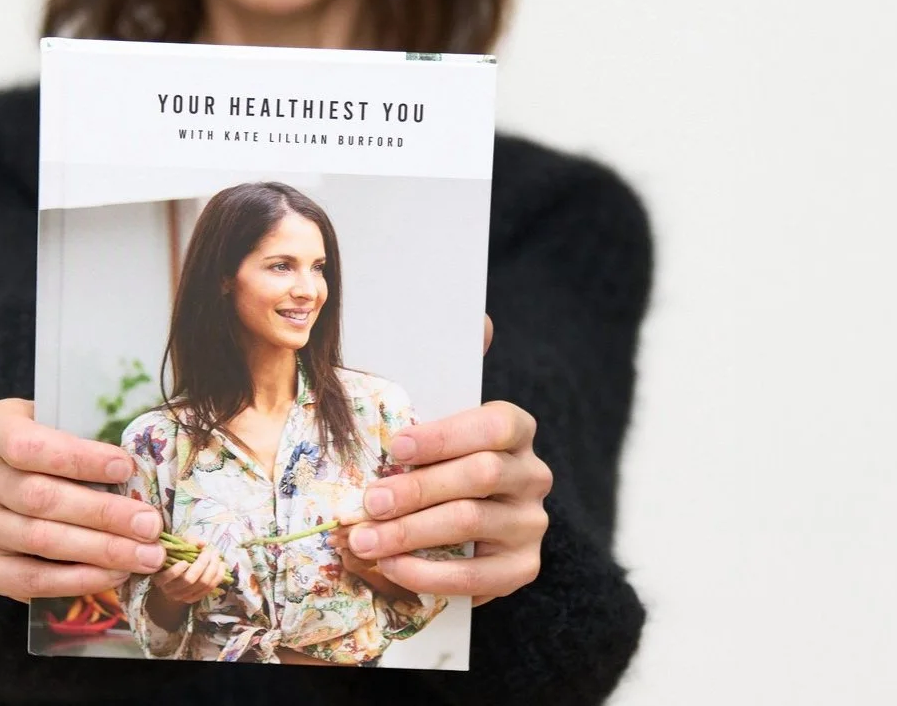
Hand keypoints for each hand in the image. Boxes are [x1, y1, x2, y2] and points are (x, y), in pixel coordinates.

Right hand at [0, 399, 167, 601]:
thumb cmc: (55, 450)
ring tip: (144, 556)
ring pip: (38, 540)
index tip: (126, 469)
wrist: (14, 482)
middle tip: (149, 526)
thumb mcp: (66, 428)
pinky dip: (77, 579)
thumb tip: (146, 474)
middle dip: (103, 514)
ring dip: (100, 551)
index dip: (78, 459)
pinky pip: (29, 579)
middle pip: (38, 497)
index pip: (28, 445)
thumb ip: (92, 441)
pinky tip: (113, 574)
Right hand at [149, 538, 225, 605]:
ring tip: (217, 557)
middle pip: (189, 580)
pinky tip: (221, 566)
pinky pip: (209, 589)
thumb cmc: (174, 557)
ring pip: (202, 585)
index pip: (168, 577)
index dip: (177, 570)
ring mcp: (182, 597)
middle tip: (210, 551)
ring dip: (213, 569)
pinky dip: (218, 577)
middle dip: (203, 563)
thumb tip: (202, 544)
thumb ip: (187, 541)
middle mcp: (170, 590)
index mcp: (160, 577)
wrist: (173, 578)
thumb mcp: (176, 546)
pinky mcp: (194, 599)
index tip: (185, 560)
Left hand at [343, 314, 552, 605]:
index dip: (444, 435)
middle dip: (414, 490)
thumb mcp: (435, 416)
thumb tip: (480, 319)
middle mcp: (533, 474)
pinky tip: (392, 569)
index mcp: (516, 429)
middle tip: (367, 502)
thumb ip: (451, 373)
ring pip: (471, 524)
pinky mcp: (522, 568)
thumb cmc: (434, 461)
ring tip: (363, 539)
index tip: (395, 445)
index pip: (495, 424)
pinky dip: (430, 575)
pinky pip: (478, 577)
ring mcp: (531, 523)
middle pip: (476, 476)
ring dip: (410, 534)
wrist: (459, 528)